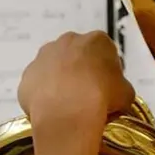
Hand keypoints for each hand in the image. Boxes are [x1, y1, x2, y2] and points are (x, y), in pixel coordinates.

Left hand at [17, 31, 132, 134]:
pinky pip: (38, 84)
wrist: (67, 114)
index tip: (107, 87)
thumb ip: (122, 87)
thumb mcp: (127, 94)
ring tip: (68, 105)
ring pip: (54, 67)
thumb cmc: (101, 98)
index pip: (105, 52)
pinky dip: (44, 94)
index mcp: (97, 40)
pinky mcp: (28, 75)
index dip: (107, 71)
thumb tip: (117, 94)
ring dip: (61, 80)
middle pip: (77, 55)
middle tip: (87, 95)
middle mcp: (68, 40)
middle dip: (81, 71)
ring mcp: (44, 56)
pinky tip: (53, 110)